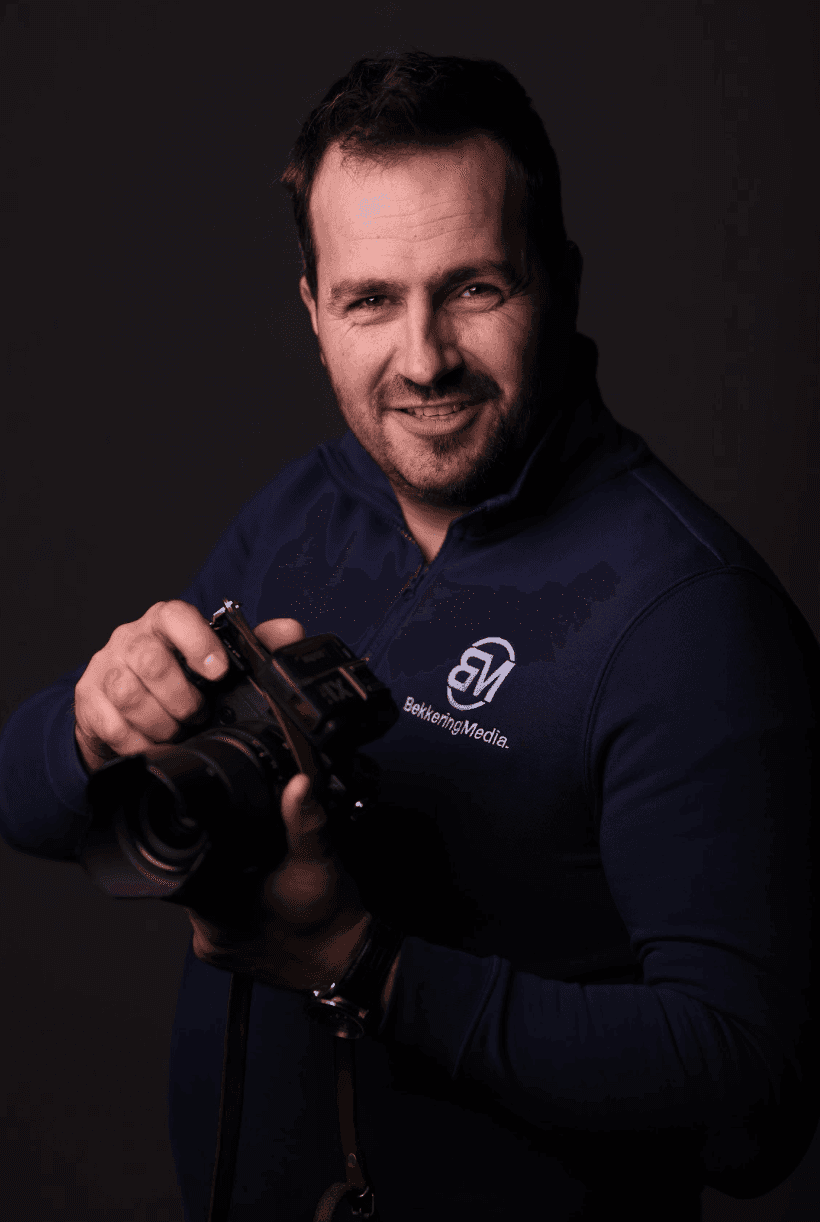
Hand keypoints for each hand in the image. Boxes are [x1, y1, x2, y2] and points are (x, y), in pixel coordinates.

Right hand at [73, 600, 303, 772]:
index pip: (175, 616)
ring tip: (178, 731)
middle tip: (198, 714)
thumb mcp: (219, 661)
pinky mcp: (88, 700)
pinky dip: (138, 742)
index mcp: (166, 623)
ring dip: (160, 721)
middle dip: (179, 696)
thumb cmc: (179, 679)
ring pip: (128, 693)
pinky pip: (110, 724)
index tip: (218, 671)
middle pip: (148, 659)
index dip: (196, 642)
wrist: (126, 708)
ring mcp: (106, 668)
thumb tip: (292, 631)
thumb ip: (257, 644)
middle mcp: (131, 639)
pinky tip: (155, 745)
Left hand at [185, 770, 371, 991]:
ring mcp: (217, 949)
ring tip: (256, 878)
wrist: (346, 962)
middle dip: (218, 862)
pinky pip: (217, 920)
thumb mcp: (317, 860)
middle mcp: (210, 934)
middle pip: (197, 879)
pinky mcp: (227, 956)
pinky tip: (256, 899)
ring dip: (224, 884)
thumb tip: (298, 786)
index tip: (229, 837)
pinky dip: (231, 906)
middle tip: (253, 859)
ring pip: (206, 899)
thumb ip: (304, 820)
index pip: (191, 864)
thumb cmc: (330, 920)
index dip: (206, 842)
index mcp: (218, 911)